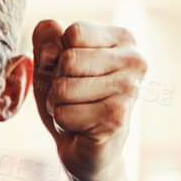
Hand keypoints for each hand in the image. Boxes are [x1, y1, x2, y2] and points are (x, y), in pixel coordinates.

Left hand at [31, 20, 144, 180]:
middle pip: (67, 59)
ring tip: (77, 111)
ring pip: (63, 88)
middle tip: (73, 97)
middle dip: (56, 83)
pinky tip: (81, 127)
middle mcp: (135, 60)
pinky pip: (64, 114)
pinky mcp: (118, 117)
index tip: (71, 72)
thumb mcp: (51, 64)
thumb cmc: (69, 99)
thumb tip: (47, 36)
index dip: (58, 56)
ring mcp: (130, 89)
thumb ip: (46, 40)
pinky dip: (62, 123)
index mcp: (122, 39)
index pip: (73, 33)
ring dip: (58, 105)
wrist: (83, 147)